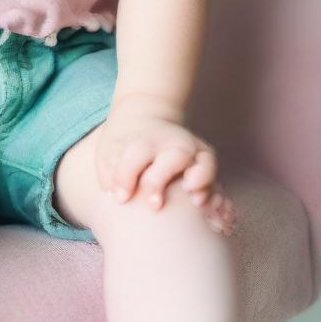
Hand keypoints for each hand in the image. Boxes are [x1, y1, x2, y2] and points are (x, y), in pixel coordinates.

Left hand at [96, 95, 236, 234]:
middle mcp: (170, 140)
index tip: (119, 198)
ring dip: (201, 179)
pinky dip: (213, 184)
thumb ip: (109, 171)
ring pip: (202, 160)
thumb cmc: (123, 144)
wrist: (143, 116)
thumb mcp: (108, 150)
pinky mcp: (204, 155)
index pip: (136, 154)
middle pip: (171, 156)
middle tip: (153, 205)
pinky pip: (213, 169)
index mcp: (143, 138)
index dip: (126, 177)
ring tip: (195, 201)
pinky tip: (204, 202)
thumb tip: (117, 197)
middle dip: (163, 180)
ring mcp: (190, 146)